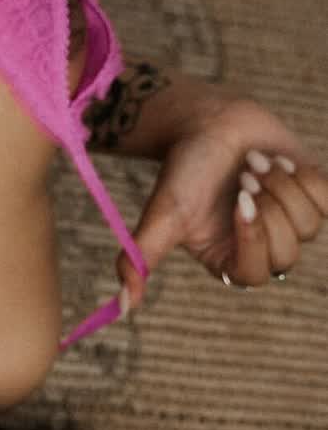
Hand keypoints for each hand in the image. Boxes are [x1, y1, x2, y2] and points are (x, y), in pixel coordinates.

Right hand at [117, 94, 327, 310]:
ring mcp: (290, 222)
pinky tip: (278, 161)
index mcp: (228, 261)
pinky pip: (327, 200)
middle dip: (268, 206)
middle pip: (287, 252)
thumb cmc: (184, 170)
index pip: (256, 273)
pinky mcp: (312, 195)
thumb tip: (123, 307)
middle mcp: (262, 248)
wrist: (209, 121)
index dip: (255, 240)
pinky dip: (303, 175)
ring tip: (254, 163)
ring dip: (281, 184)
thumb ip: (139, 261)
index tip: (241, 202)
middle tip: (244, 177)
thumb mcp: (161, 216)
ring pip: (309, 224)